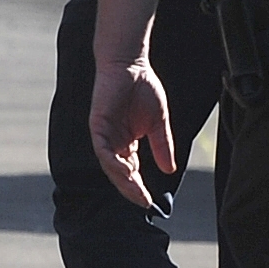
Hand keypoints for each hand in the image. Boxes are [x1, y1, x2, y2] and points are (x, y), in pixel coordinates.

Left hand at [88, 59, 176, 212]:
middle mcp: (113, 142)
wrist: (132, 65)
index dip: (139, 187)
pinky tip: (124, 170)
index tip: (150, 202)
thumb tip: (170, 170)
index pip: (131, 172)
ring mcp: (104, 134)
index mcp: (127, 144)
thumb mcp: (158, 122)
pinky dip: (111, 161)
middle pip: (119, 173)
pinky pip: (102, 148)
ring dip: (122, 179)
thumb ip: (162, 145)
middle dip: (130, 189)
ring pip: (109, 165)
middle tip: (143, 201)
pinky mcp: (97, 124)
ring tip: (136, 190)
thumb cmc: (143, 89)